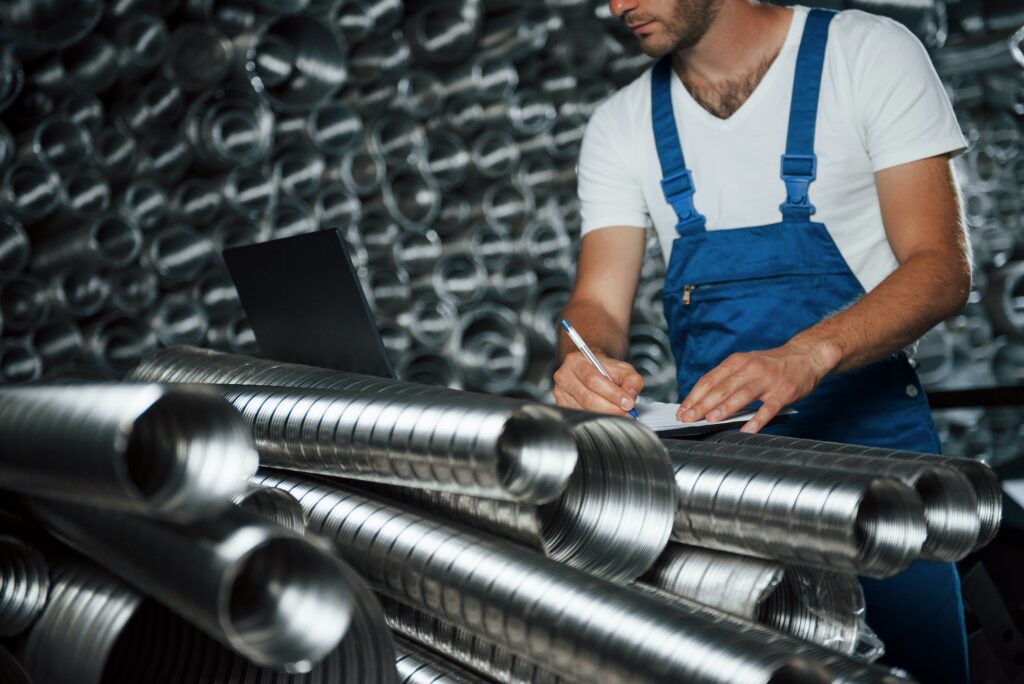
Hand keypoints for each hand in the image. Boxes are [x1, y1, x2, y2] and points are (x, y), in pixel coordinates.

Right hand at [553, 351, 644, 415]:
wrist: (592, 369)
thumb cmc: (605, 369)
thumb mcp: (623, 369)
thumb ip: (631, 380)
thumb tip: (630, 395)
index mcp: (576, 361)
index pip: (593, 380)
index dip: (612, 394)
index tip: (628, 403)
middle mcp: (564, 376)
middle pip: (587, 398)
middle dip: (611, 408)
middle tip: (626, 412)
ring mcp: (560, 392)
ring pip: (584, 410)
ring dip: (605, 414)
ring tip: (619, 413)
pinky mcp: (562, 406)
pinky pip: (581, 416)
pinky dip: (596, 418)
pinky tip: (607, 415)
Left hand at [676, 340, 838, 432]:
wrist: (806, 356)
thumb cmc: (772, 365)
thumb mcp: (746, 365)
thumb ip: (726, 380)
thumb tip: (702, 401)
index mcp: (737, 362)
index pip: (710, 379)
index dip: (694, 395)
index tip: (682, 410)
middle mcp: (750, 368)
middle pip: (722, 388)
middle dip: (702, 404)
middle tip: (688, 418)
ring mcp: (767, 380)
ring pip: (742, 395)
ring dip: (725, 408)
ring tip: (710, 419)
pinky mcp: (784, 392)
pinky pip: (768, 408)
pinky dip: (757, 420)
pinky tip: (746, 430)